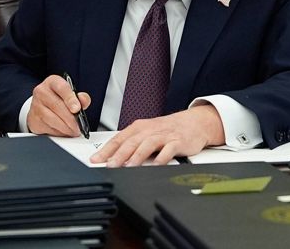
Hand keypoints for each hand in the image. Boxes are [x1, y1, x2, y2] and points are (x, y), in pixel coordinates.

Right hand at [26, 74, 91, 136]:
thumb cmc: (58, 99)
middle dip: (71, 119)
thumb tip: (84, 100)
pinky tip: (64, 131)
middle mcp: (42, 91)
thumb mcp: (71, 95)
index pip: (61, 87)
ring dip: (66, 128)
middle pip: (57, 106)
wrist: (42, 107)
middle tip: (79, 126)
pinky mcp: (34, 119)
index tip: (77, 109)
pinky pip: (48, 128)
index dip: (70, 98)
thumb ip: (80, 98)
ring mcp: (35, 105)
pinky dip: (58, 132)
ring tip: (73, 130)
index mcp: (53, 82)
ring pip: (52, 119)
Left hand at [89, 104, 223, 166]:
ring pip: (147, 145)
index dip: (106, 150)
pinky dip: (161, 158)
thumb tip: (113, 159)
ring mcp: (164, 135)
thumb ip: (132, 145)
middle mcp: (149, 130)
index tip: (95, 160)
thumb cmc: (167, 130)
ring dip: (137, 156)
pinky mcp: (178, 141)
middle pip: (131, 142)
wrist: (193, 123)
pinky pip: (168, 150)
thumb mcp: (147, 133)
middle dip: (118, 154)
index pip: (119, 138)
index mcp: (139, 128)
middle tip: (109, 165)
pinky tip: (156, 166)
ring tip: (128, 166)